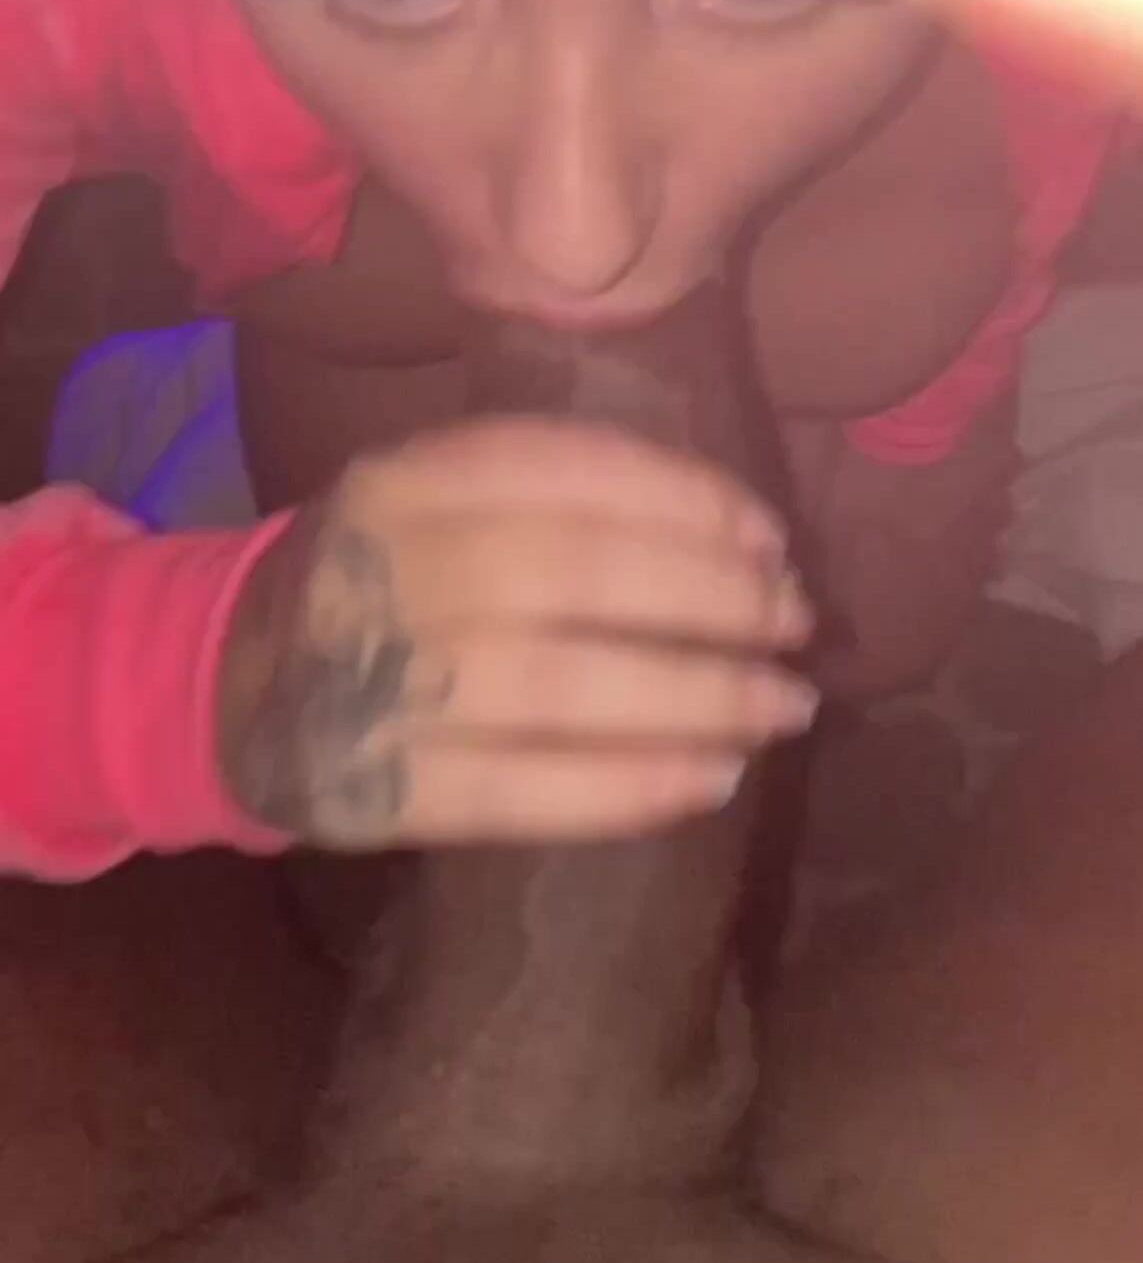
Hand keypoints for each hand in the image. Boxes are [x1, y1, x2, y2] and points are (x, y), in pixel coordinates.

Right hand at [215, 418, 816, 847]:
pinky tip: (712, 780)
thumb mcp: (430, 498)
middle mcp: (382, 572)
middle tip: (795, 621)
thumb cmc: (377, 579)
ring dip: (692, 697)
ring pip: (555, 686)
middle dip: (707, 598)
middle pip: (570, 574)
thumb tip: (735, 526)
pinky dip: (628, 788)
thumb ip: (547, 489)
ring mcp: (374, 686)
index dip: (682, 499)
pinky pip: (520, 793)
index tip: (769, 534)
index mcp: (398, 481)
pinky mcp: (378, 791)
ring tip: (781, 706)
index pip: (560, 469)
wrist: (227, 686)